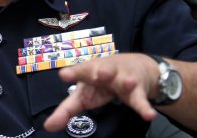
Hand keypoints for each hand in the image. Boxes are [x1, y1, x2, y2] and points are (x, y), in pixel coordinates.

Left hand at [43, 53, 158, 131]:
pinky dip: (145, 107)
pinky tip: (149, 115)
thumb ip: (66, 110)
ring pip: (125, 80)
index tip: (64, 75)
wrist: (136, 69)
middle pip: (103, 70)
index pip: (79, 71)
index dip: (72, 73)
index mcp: (89, 71)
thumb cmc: (101, 83)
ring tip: (127, 83)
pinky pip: (141, 100)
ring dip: (126, 82)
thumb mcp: (84, 94)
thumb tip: (47, 126)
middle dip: (101, 71)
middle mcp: (106, 72)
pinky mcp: (138, 90)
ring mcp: (123, 79)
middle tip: (98, 74)